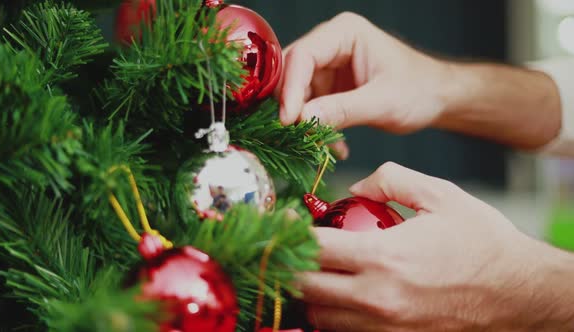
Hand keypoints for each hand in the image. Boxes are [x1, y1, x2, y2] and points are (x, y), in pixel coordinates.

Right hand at [278, 12, 450, 133]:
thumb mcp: (382, 102)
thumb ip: (342, 110)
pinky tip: (334, 146)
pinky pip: (309, 107)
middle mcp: (331, 44)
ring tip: (321, 146)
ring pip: (298, 93)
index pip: (303, 56)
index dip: (291, 88)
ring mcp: (328, 66)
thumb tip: (303, 120)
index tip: (288, 120)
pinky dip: (317, 128)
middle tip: (295, 135)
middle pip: (292, 72)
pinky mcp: (329, 86)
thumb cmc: (419, 90)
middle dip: (292, 106)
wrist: (437, 98)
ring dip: (305, 122)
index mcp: (344, 33)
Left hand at [300, 162, 573, 331]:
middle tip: (295, 247)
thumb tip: (357, 186)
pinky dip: (333, 315)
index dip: (291, 233)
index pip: (313, 248)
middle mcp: (377, 298)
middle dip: (291, 265)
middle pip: (305, 288)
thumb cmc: (483, 243)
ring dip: (310, 293)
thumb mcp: (441, 195)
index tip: (287, 221)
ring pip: (319, 317)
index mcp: (384, 257)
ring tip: (318, 271)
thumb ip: (391, 180)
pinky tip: (343, 295)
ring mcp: (384, 327)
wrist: (520, 293)